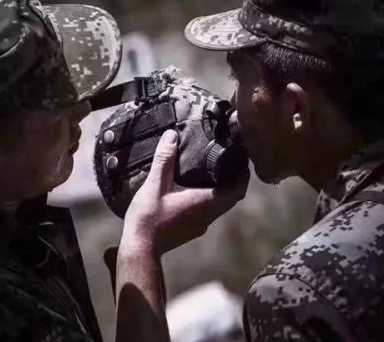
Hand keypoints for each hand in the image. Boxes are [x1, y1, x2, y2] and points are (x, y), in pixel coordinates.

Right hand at [120, 129, 248, 255]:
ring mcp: (202, 224)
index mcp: (205, 203)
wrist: (140, 249)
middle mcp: (209, 215)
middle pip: (233, 197)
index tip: (243, 159)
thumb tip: (172, 135)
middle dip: (236, 180)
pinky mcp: (193, 229)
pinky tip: (201, 189)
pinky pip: (212, 211)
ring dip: (226, 190)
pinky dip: (215, 198)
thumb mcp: (153, 185)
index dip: (243, 175)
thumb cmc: (148, 218)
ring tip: (219, 171)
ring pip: (223, 205)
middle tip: (233, 161)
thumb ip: (164, 160)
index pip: (237, 189)